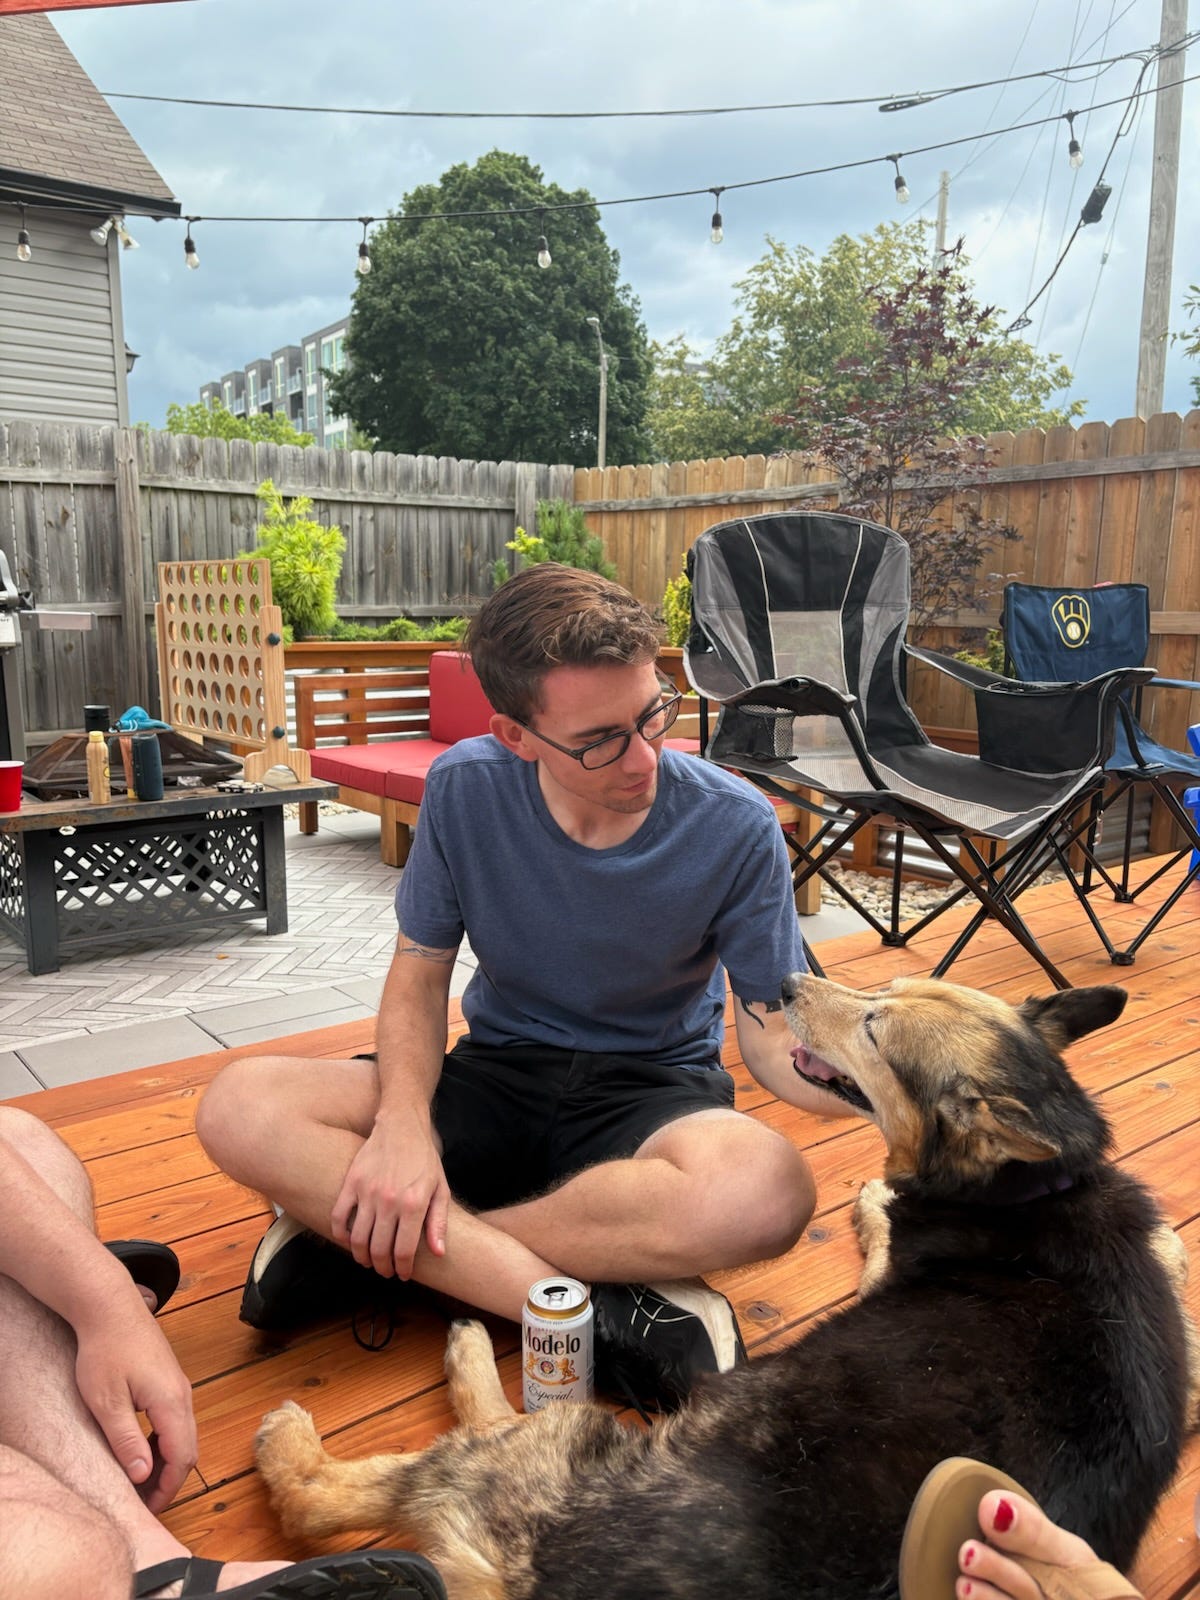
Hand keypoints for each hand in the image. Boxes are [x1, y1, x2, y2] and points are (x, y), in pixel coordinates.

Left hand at [72, 1296, 196, 1513]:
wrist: (110, 1306)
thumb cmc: (105, 1350)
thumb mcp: (106, 1401)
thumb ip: (126, 1440)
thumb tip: (142, 1475)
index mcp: (171, 1402)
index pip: (181, 1458)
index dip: (167, 1488)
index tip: (147, 1508)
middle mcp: (182, 1394)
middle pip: (188, 1448)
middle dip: (168, 1479)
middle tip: (142, 1501)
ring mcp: (178, 1384)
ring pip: (183, 1434)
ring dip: (165, 1461)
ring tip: (138, 1480)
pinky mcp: (169, 1379)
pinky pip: (175, 1419)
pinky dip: (163, 1442)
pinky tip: (141, 1448)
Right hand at [330, 1118, 449, 1279]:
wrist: (402, 1125)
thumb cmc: (425, 1158)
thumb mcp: (441, 1188)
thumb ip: (438, 1222)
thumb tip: (438, 1253)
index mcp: (414, 1204)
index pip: (404, 1251)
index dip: (402, 1268)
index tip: (403, 1274)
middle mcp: (389, 1201)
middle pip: (379, 1250)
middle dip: (382, 1267)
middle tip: (385, 1271)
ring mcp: (367, 1191)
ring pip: (358, 1238)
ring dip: (362, 1256)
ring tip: (368, 1260)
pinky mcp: (351, 1182)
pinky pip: (339, 1217)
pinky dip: (340, 1235)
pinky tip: (349, 1241)